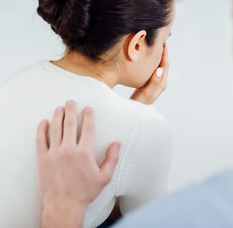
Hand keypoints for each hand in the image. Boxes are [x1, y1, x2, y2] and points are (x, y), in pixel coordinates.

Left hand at [37, 100, 120, 227]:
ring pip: (55, 129)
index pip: (87, 128)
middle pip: (69, 124)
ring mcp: (54, 153)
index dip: (88, 116)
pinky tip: (43, 122)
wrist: (64, 205)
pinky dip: (41, 129)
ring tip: (59, 108)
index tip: (88, 108)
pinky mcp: (43, 159)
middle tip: (71, 101)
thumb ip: (112, 158)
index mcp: (84, 152)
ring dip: (57, 116)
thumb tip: (117, 143)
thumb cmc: (85, 192)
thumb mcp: (104, 177)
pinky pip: (40, 140)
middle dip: (71, 110)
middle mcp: (69, 150)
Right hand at [130, 43, 168, 104]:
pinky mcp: (149, 84)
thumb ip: (154, 81)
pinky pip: (152, 71)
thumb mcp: (147, 92)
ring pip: (158, 67)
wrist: (134, 112)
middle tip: (160, 43)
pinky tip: (146, 60)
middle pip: (163, 65)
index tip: (164, 44)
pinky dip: (151, 64)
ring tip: (154, 49)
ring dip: (157, 58)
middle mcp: (160, 83)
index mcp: (161, 83)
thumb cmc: (140, 103)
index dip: (165, 54)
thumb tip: (160, 69)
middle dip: (163, 54)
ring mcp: (155, 83)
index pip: (165, 66)